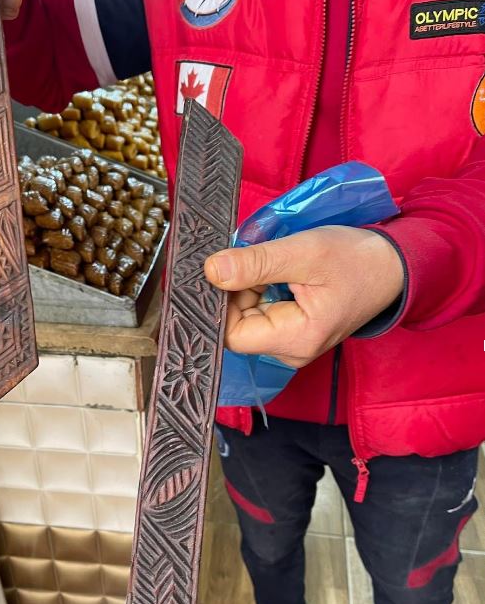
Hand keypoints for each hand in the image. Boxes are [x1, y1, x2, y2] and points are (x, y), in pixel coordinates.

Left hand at [204, 226, 403, 367]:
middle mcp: (290, 351)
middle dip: (237, 290)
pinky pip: (261, 312)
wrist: (394, 266)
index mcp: (295, 340)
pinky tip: (277, 272)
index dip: (223, 302)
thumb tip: (211, 270)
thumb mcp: (305, 252)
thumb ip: (256, 263)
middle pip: (237, 325)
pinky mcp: (293, 331)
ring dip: (249, 286)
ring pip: (247, 316)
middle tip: (253, 257)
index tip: (228, 269)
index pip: (232, 334)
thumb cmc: (356, 259)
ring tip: (271, 262)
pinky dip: (260, 289)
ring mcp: (292, 343)